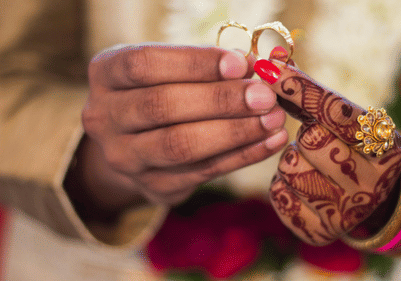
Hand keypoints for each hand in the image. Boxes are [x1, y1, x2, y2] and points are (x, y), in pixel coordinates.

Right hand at [79, 44, 287, 210]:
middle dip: (220, 100)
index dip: (195, 64)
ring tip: (273, 119)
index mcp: (106, 74)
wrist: (137, 142)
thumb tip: (256, 67)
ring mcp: (124, 158)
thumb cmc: (162, 91)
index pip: (145, 65)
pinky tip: (269, 142)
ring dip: (234, 132)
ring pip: (180, 145)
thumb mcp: (170, 69)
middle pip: (161, 107)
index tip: (241, 65)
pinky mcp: (152, 186)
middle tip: (264, 96)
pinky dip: (242, 156)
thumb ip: (205, 67)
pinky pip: (203, 172)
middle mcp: (103, 117)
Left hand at [255, 48, 400, 245]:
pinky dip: (283, 185)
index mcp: (387, 147)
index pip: (335, 111)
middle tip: (319, 143)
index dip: (299, 88)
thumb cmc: (353, 149)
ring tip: (314, 166)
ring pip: (289, 168)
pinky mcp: (321, 231)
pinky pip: (279, 195)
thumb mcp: (345, 120)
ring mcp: (348, 212)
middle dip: (305, 136)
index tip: (268, 69)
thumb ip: (310, 92)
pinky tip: (304, 186)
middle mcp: (374, 183)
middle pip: (310, 140)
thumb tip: (273, 60)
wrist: (371, 198)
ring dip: (292, 161)